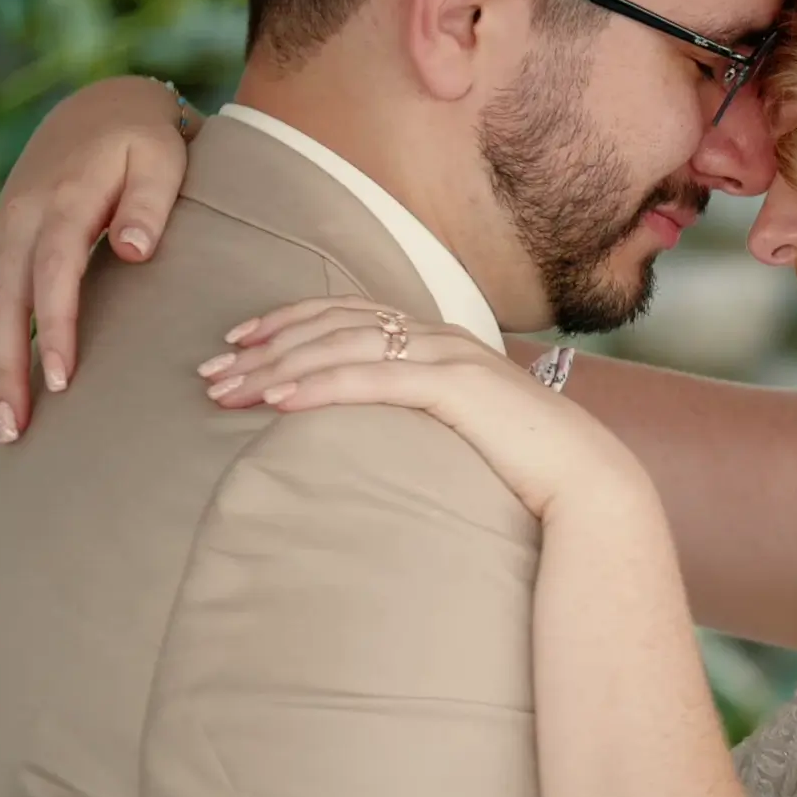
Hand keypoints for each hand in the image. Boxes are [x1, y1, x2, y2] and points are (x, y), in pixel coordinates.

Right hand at [0, 77, 190, 441]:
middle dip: (2, 366)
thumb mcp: (163, 160)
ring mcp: (1, 231)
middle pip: (0, 300)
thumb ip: (152, 203)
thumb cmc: (145, 143)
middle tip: (14, 427)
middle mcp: (18, 218)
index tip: (60, 379)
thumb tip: (139, 250)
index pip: (52, 272)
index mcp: (63, 199)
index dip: (52, 326)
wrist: (101, 108)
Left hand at [202, 296, 650, 518]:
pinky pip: (372, 379)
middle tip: (208, 368)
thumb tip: (379, 438)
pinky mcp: (455, 389)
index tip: (237, 341)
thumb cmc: (529, 469)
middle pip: (335, 324)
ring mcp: (450, 358)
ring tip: (226, 387)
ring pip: (343, 346)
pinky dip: (319, 384)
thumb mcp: (466, 434)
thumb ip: (425, 420)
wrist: (589, 481)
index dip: (288, 321)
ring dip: (276, 364)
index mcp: (442, 342)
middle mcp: (442, 337)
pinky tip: (277, 399)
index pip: (350, 314)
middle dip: (264, 343)